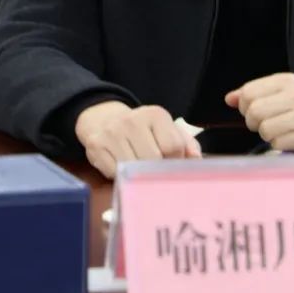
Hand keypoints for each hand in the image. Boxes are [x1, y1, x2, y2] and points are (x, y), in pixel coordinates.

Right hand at [74, 102, 201, 178]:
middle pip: (153, 159)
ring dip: (138, 176)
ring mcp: (113, 133)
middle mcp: (132, 120)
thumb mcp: (166, 130)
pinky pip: (115, 174)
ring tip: (139, 170)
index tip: (171, 164)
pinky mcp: (96, 146)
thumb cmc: (143, 130)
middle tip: (154, 172)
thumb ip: (186, 144)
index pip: (173, 146)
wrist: (104, 119)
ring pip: (134, 168)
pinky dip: (122, 177)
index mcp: (155, 114)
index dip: (175, 161)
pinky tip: (123, 169)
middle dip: (156, 171)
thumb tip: (197, 160)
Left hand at [225, 72, 293, 150]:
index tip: (257, 110)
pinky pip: (277, 143)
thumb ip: (254, 93)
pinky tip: (293, 138)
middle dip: (256, 122)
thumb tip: (230, 99)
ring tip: (284, 130)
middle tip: (271, 122)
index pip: (249, 92)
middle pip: (253, 111)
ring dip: (270, 135)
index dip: (246, 106)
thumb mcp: (282, 94)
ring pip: (264, 129)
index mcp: (288, 81)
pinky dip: (281, 144)